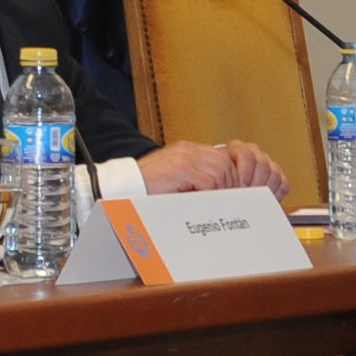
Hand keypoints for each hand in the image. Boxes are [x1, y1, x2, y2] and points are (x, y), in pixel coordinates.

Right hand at [138, 140, 288, 200]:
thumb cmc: (147, 188)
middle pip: (225, 164)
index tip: (233, 195)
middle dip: (231, 185)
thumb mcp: (175, 180)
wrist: (123, 186)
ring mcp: (184, 157)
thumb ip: (194, 179)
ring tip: (217, 205)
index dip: (231, 178)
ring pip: (221, 172)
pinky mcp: (180, 168)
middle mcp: (188, 150)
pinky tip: (204, 203)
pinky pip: (209, 181)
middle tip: (230, 203)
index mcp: (187, 150)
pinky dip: (211, 194)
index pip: (222, 158)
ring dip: (222, 191)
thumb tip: (219, 194)